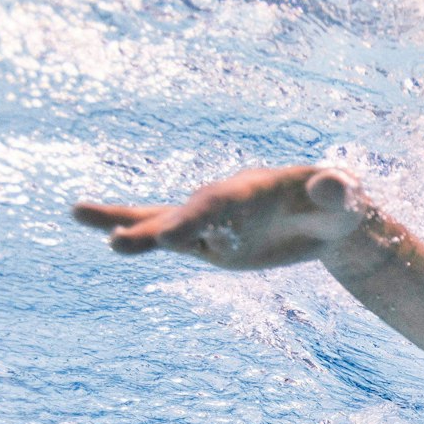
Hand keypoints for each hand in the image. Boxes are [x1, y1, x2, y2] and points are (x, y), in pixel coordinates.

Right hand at [72, 166, 376, 271]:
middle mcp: (222, 202)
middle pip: (184, 215)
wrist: (330, 216)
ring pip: (163, 223)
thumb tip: (332, 183)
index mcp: (251, 189)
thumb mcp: (346, 197)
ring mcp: (211, 222)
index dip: (197, 222)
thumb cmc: (339, 202)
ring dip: (130, 227)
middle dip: (155, 229)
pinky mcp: (208, 241)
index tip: (173, 237)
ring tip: (77, 212)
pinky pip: (169, 239)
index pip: (220, 207)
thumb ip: (336, 190)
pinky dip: (140, 238)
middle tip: (117, 240)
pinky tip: (109, 239)